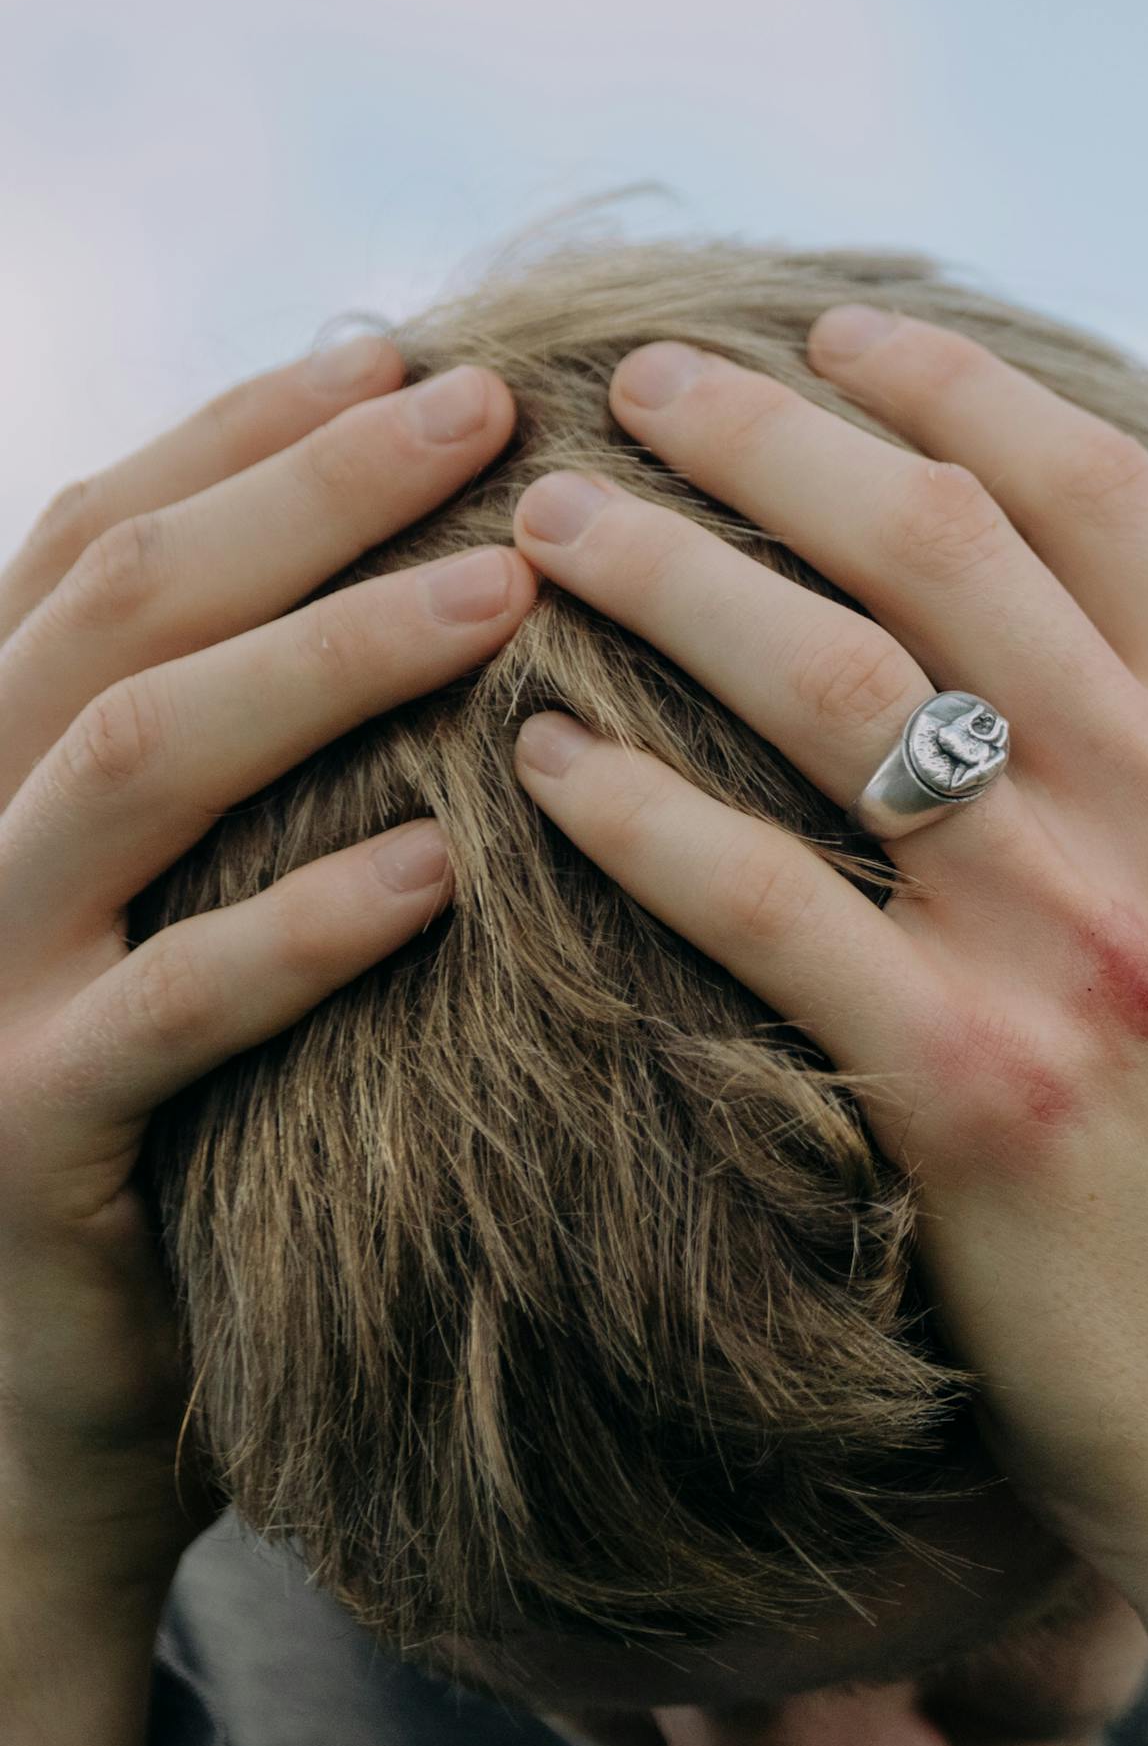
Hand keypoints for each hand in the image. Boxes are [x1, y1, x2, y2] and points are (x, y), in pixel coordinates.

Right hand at [0, 343, 533, 1608]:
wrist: (29, 1395)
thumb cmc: (161, 1112)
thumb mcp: (169, 899)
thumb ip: (224, 739)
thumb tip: (396, 544)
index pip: (102, 535)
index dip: (246, 430)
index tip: (412, 350)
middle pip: (125, 605)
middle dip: (305, 489)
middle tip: (487, 410)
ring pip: (133, 760)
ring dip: (323, 658)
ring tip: (502, 593)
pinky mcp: (24, 1141)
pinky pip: (166, 1012)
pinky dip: (301, 926)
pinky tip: (441, 866)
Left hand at [508, 310, 1147, 1640]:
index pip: (1098, 486)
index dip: (946, 384)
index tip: (828, 333)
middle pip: (938, 541)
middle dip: (762, 432)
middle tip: (632, 382)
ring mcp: (1082, 945)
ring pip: (830, 683)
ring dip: (664, 575)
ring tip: (544, 529)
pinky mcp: (968, 1086)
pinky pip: (757, 901)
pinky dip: (635, 812)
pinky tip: (541, 760)